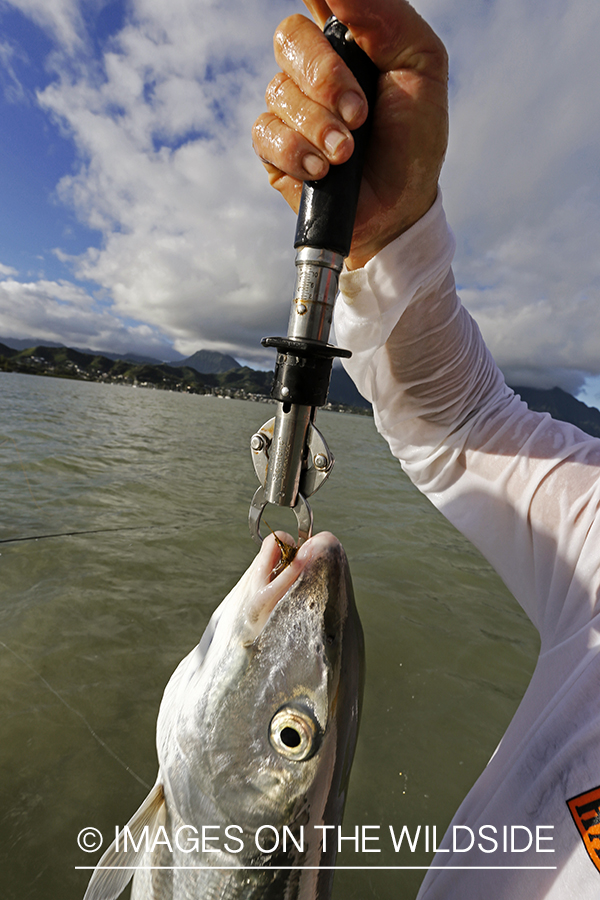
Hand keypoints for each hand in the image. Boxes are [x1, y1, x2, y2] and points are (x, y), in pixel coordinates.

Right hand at [252, 0, 448, 268]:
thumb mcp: (421, 64)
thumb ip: (383, 13)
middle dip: (326, 79)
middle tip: (358, 115)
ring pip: (279, 91)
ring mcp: (290, 107)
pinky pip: (266, 133)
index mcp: (348, 35)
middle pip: (289, 37)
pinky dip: (298, 152)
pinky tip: (323, 170)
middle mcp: (313, 66)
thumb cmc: (413, 136)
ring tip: (346, 153)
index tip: (319, 7)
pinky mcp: (274, 147)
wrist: (400, 206)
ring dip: (318, 126)